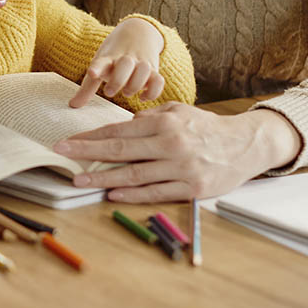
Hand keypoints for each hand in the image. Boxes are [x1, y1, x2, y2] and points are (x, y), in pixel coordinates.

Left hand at [52, 105, 302, 201]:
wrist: (246, 145)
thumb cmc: (206, 128)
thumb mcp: (179, 112)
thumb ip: (150, 117)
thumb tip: (123, 124)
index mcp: (164, 123)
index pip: (119, 130)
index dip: (90, 136)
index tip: (68, 140)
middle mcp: (170, 144)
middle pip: (120, 150)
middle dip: (86, 153)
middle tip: (61, 154)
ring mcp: (181, 168)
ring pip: (134, 175)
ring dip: (103, 179)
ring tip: (79, 180)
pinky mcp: (191, 188)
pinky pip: (155, 192)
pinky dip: (132, 195)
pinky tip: (112, 194)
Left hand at [68, 17, 165, 106]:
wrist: (138, 33)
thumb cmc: (114, 55)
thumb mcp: (100, 66)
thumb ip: (87, 88)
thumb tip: (72, 106)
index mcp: (109, 58)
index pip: (102, 61)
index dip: (97, 67)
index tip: (92, 72)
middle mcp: (126, 59)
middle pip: (125, 64)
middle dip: (118, 79)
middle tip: (109, 92)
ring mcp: (141, 63)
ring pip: (144, 69)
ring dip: (136, 83)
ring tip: (128, 93)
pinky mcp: (154, 70)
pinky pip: (159, 80)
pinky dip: (154, 91)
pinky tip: (143, 97)